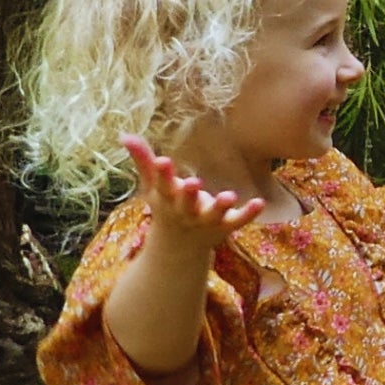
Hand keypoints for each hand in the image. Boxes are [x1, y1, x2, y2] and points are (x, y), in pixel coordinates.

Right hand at [120, 133, 263, 246]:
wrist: (179, 249)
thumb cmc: (166, 208)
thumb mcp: (152, 187)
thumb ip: (143, 161)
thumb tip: (124, 135)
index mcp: (168, 199)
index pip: (163, 185)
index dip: (163, 174)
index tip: (163, 161)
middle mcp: (186, 211)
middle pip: (187, 203)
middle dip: (190, 194)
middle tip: (194, 183)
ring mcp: (206, 220)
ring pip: (214, 214)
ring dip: (220, 206)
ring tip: (229, 196)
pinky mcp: (225, 226)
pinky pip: (238, 221)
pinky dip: (248, 213)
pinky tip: (260, 202)